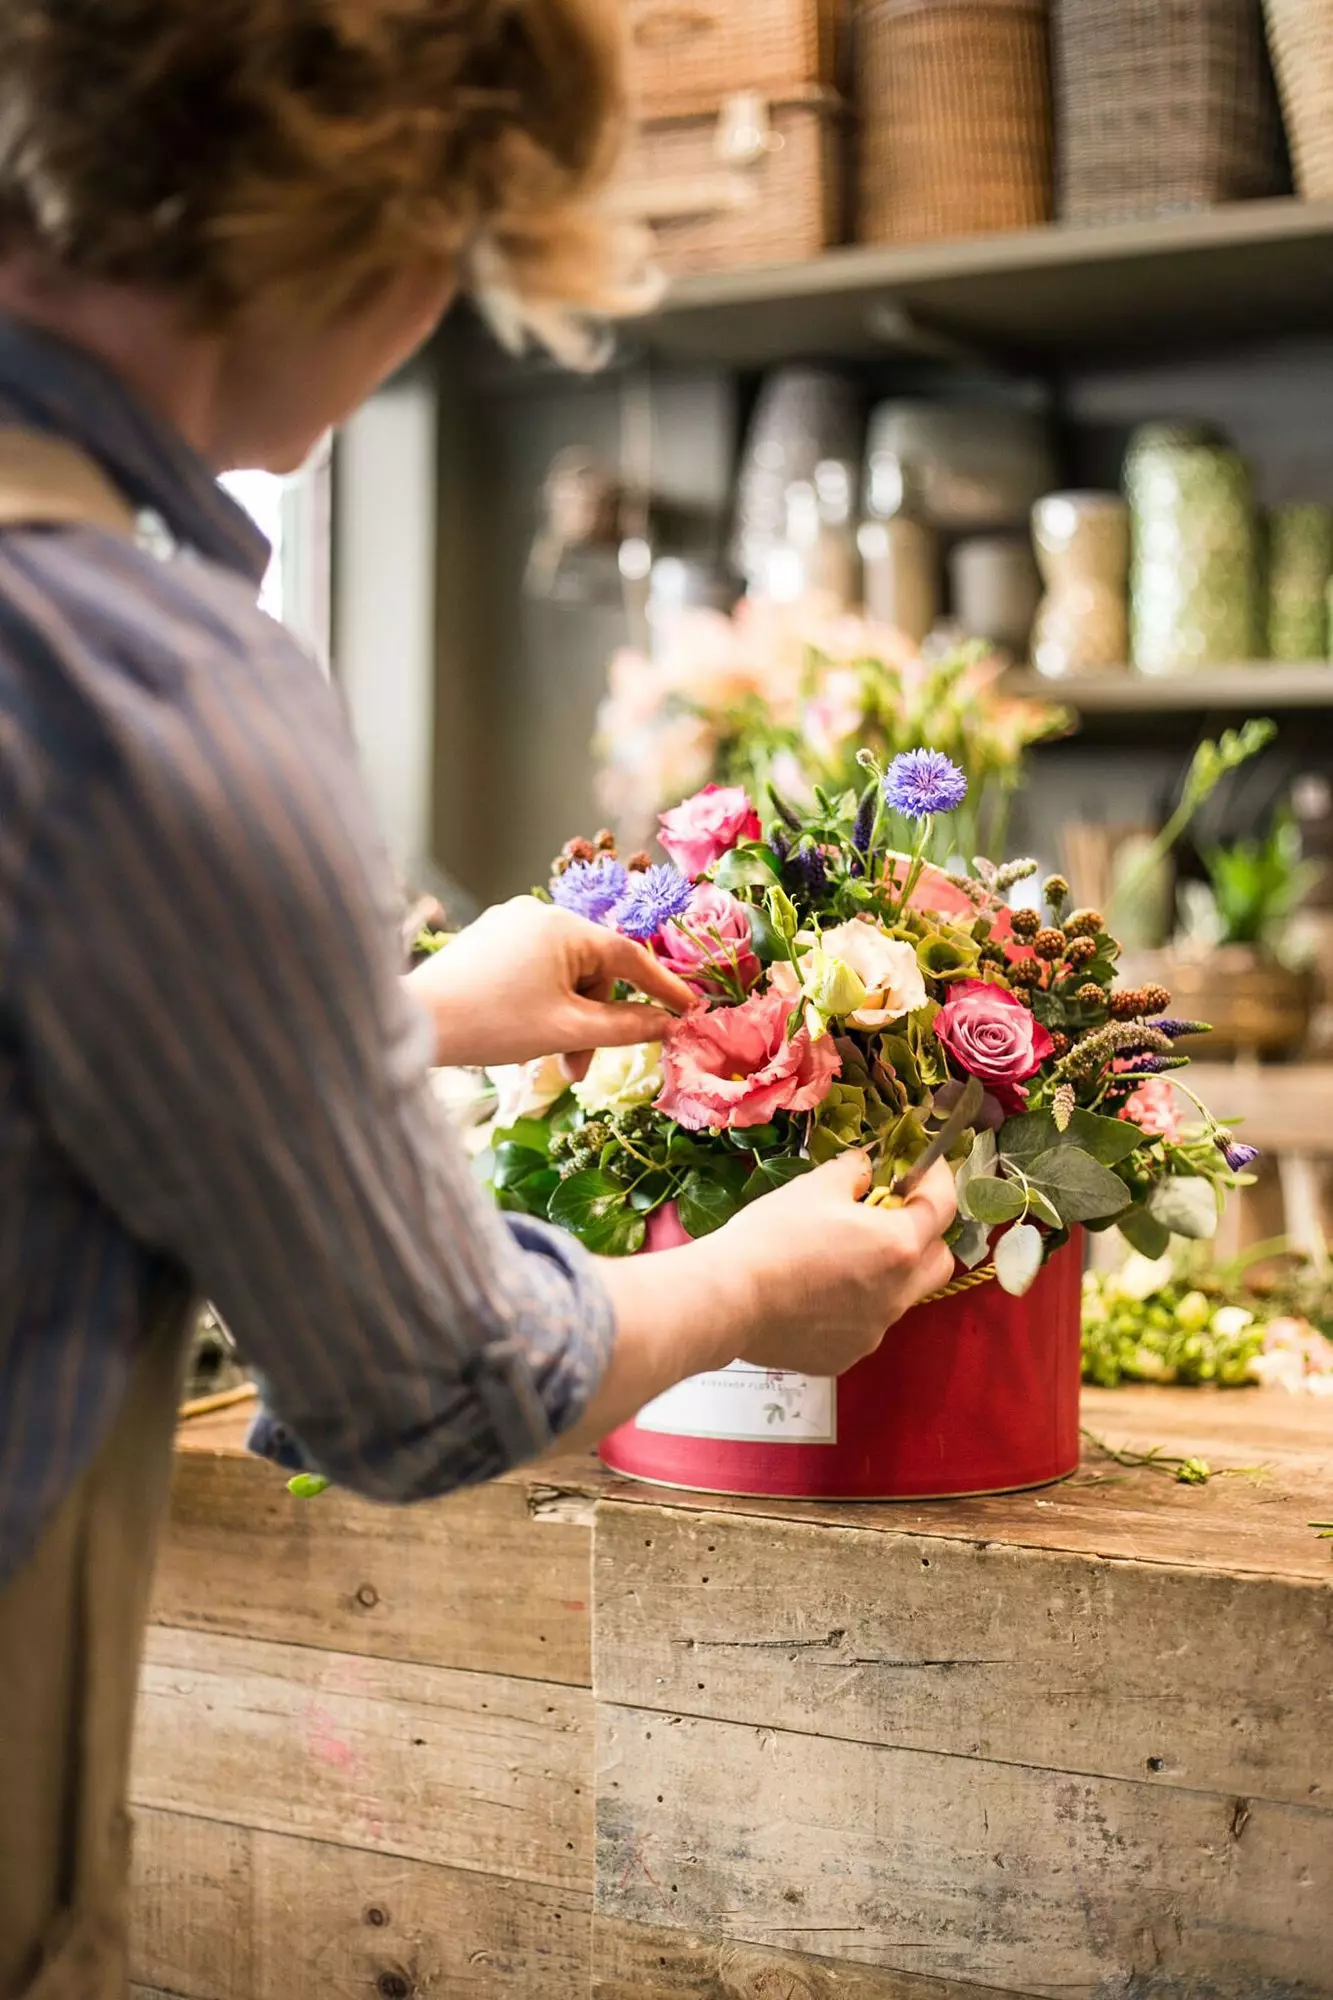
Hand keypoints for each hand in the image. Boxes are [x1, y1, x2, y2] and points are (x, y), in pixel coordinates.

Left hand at [409, 896, 696, 1072]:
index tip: (689, 1010)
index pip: (629, 955)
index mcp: (564, 926)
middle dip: (594, 1019)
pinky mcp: (489, 937)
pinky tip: (528, 1031)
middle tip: (579, 1068)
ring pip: (563, 972)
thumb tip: (667, 1024)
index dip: (662, 987)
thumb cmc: (493, 1024)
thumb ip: (625, 1027)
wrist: (414, 1021)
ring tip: (552, 1059)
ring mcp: (510, 922)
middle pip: (592, 968)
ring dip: (567, 1015)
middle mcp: (539, 913)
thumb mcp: (567, 1031)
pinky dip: (543, 1000)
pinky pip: (535, 967)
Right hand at [721, 1151, 956, 1373]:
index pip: (942, 1206)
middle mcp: (899, 1292)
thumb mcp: (814, 1187)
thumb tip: (865, 1167)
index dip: (939, 1179)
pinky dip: (855, 1306)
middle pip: (938, 1261)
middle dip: (926, 1237)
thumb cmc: (774, 1234)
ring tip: (843, 1260)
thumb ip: (852, 1172)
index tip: (926, 1167)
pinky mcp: (848, 1355)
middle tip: (892, 1219)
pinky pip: (866, 1325)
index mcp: (898, 1244)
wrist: (730, 1298)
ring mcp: (875, 1330)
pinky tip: (816, 1297)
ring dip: (889, 1273)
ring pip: (902, 1296)